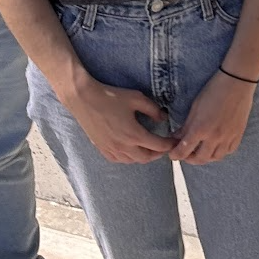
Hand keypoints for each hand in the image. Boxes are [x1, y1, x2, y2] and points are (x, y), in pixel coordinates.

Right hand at [58, 77, 175, 163]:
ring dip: (144, 157)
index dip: (169, 144)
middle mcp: (123, 146)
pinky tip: (131, 150)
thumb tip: (164, 118)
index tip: (175, 141)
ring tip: (149, 148)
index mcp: (134, 134)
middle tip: (164, 146)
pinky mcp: (102, 148)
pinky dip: (129, 158)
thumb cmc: (111, 96)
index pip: (158, 146)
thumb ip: (153, 109)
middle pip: (146, 158)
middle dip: (158, 153)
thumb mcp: (136, 98)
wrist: (84, 99)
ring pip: (132, 161)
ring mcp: (111, 149)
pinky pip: (119, 160)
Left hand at [171, 69, 255, 163]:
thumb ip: (186, 125)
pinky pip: (229, 151)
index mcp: (200, 129)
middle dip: (189, 158)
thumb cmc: (214, 90)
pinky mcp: (238, 134)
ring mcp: (228, 137)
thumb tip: (177, 136)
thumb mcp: (195, 107)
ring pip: (215, 158)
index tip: (172, 154)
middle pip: (200, 159)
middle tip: (185, 153)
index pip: (183, 151)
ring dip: (205, 157)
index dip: (175, 155)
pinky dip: (220, 152)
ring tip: (200, 151)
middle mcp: (214, 137)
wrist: (237, 82)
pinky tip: (216, 146)